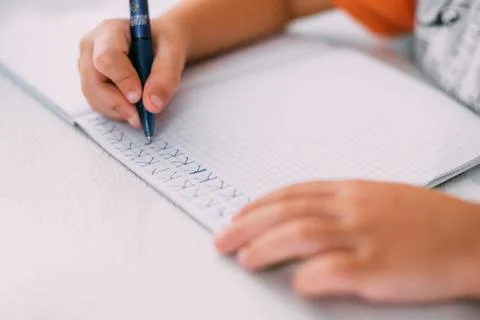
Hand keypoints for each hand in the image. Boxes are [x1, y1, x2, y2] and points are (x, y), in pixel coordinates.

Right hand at [77, 17, 187, 127]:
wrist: (160, 45)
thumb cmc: (164, 43)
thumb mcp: (173, 53)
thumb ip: (165, 76)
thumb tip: (152, 104)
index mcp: (110, 31)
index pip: (107, 58)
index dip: (122, 80)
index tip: (138, 97)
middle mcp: (92, 46)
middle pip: (93, 81)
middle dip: (117, 104)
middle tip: (139, 118)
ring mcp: (87, 65)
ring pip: (93, 96)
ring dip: (117, 111)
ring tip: (140, 115)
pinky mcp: (91, 81)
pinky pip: (97, 102)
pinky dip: (116, 111)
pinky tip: (133, 111)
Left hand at [214, 180, 479, 302]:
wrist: (473, 238)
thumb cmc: (427, 220)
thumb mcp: (379, 198)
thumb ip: (340, 204)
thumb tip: (302, 217)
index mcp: (351, 191)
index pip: (292, 192)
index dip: (259, 205)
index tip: (237, 216)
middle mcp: (353, 208)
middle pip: (286, 211)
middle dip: (247, 225)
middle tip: (222, 239)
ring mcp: (366, 236)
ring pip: (300, 234)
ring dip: (265, 247)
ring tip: (243, 258)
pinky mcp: (379, 268)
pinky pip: (333, 270)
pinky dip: (308, 277)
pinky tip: (295, 284)